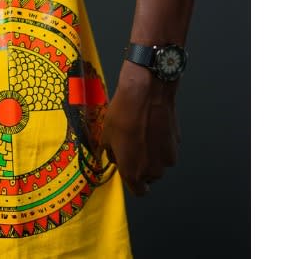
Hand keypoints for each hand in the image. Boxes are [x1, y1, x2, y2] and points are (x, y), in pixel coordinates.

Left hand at [101, 59, 180, 195]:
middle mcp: (154, 170)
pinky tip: (153, 124)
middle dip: (141, 165)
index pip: (139, 191)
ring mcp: (168, 157)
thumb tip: (115, 156)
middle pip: (149, 176)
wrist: (146, 93)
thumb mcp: (106, 135)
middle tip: (131, 145)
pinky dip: (161, 141)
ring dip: (152, 153)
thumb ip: (111, 153)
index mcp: (134, 172)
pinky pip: (167, 147)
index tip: (128, 169)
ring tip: (142, 133)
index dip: (133, 181)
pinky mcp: (178, 142)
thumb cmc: (122, 115)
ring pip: (159, 162)